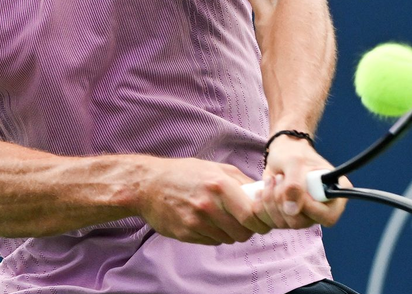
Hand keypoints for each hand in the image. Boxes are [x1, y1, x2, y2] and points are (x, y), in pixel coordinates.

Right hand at [137, 158, 271, 245]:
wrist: (148, 184)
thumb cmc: (184, 173)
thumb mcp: (216, 168)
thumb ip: (242, 181)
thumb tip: (264, 195)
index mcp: (220, 185)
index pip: (252, 215)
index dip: (261, 221)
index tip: (261, 220)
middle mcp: (209, 206)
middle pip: (243, 233)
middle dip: (246, 229)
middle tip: (241, 220)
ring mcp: (196, 222)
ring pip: (228, 239)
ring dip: (229, 232)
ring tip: (219, 217)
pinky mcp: (186, 234)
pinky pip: (212, 241)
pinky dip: (213, 235)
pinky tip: (204, 221)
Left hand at [253, 136, 347, 229]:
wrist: (280, 154)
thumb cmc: (293, 153)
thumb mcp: (295, 162)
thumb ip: (294, 185)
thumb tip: (292, 211)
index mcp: (335, 193)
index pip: (327, 216)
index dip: (308, 207)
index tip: (293, 187)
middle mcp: (322, 208)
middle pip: (302, 222)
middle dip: (283, 201)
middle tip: (279, 178)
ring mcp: (305, 215)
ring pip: (284, 224)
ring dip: (270, 201)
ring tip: (272, 179)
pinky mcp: (287, 217)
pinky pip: (271, 222)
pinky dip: (262, 206)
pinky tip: (263, 189)